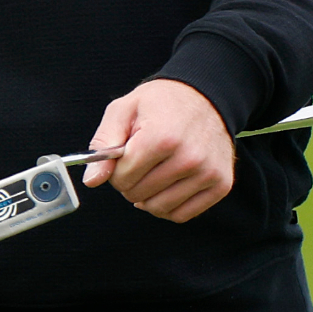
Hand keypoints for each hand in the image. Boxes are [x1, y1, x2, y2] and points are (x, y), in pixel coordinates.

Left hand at [79, 79, 235, 221]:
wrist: (205, 96)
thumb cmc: (160, 103)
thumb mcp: (123, 110)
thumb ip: (103, 144)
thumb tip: (91, 180)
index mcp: (162, 137)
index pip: (122, 177)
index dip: (114, 170)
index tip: (123, 156)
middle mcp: (189, 158)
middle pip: (139, 193)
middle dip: (129, 182)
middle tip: (137, 163)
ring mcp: (208, 173)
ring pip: (159, 208)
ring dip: (147, 197)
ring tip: (151, 174)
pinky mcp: (221, 185)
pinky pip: (183, 215)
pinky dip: (168, 207)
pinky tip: (165, 188)